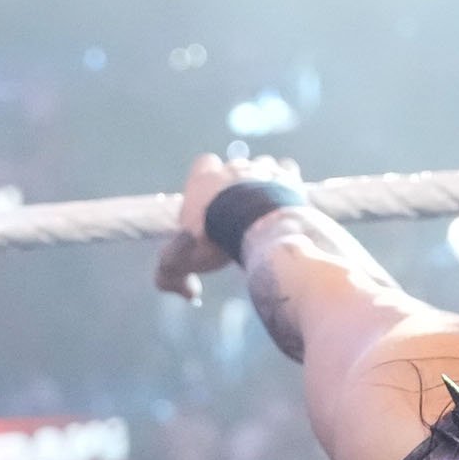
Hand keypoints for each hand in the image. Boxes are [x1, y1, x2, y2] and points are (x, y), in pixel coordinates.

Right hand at [153, 152, 299, 303]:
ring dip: (262, 182)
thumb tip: (190, 294)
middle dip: (236, 185)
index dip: (206, 182)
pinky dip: (286, 183)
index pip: (202, 165)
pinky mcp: (288, 177)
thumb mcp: (179, 261)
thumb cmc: (214, 238)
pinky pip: (287, 171)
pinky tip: (285, 201)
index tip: (209, 204)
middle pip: (233, 168)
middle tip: (239, 213)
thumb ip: (170, 276)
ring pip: (261, 167)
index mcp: (204, 177)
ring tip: (264, 209)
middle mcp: (233, 166)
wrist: (258, 227)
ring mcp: (262, 168)